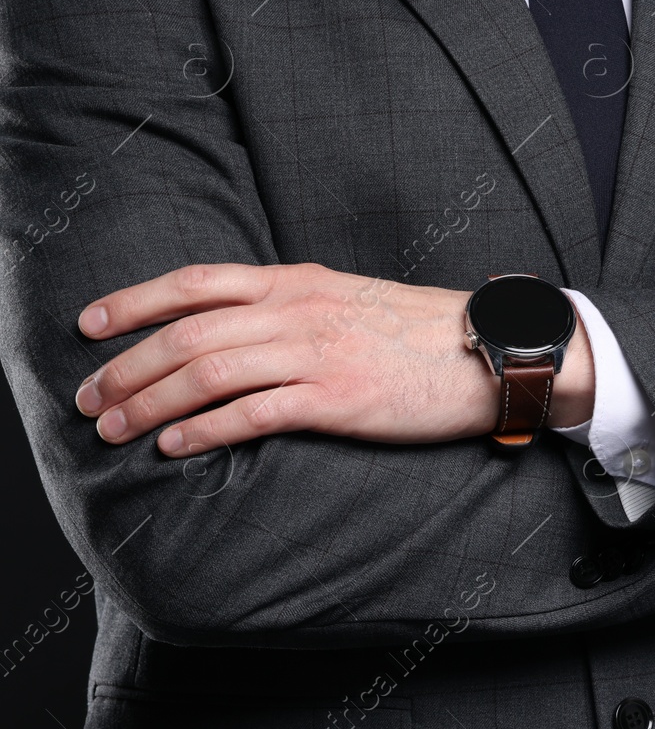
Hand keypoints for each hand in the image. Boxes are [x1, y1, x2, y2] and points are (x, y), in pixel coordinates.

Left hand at [71, 263, 594, 456]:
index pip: (197, 282)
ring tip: (115, 428)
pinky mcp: (338, 398)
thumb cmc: (423, 333)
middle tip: (88, 399)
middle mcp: (300, 310)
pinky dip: (203, 430)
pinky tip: (175, 447)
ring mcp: (318, 353)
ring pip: (208, 372)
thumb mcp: (351, 300)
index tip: (90, 324)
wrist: (491, 352)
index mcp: (300, 281)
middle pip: (188, 332)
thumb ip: (297, 307)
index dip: (134, 301)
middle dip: (126, 366)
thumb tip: (241, 331)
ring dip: (150, 402)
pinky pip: (253, 413)